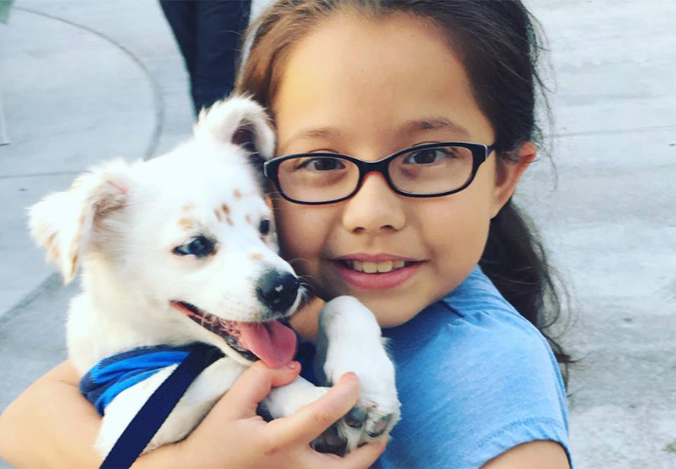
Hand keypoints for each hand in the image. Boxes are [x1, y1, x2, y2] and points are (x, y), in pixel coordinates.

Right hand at [139, 361, 386, 468]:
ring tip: (372, 442)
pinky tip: (345, 452)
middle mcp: (292, 468)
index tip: (353, 377)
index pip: (321, 417)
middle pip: (345, 468)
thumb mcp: (230, 404)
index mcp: (277, 443)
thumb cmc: (213, 440)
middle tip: (382, 429)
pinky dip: (340, 467)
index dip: (344, 395)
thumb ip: (261, 378)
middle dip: (370, 449)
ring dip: (360, 462)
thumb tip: (295, 366)